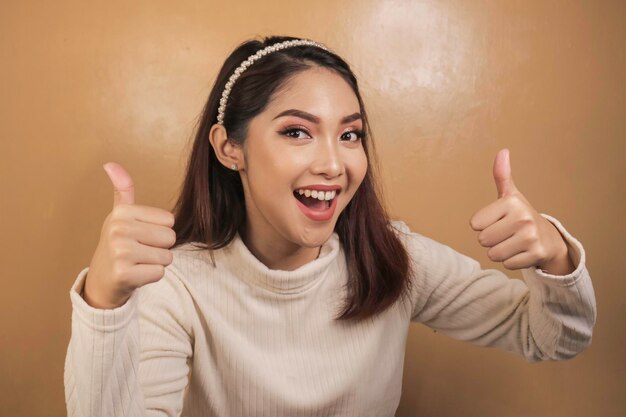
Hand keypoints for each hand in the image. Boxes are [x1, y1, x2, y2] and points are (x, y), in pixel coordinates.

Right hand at [83, 163, 176, 308]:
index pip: (169, 221)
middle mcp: (119, 229)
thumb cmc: (118, 245)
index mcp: (122, 213)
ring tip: (137, 262)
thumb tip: (110, 163)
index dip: (160, 232)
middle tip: (140, 252)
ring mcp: (120, 252)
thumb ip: (123, 190)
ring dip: (156, 263)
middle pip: (170, 238)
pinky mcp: (124, 274)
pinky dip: (151, 276)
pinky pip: (159, 272)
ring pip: (167, 257)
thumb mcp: (119, 215)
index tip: (140, 237)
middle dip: (160, 248)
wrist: (101, 280)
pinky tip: (135, 275)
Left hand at [469, 149, 571, 271]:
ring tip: (512, 242)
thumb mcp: (510, 195)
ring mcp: (531, 237)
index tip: (497, 220)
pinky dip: (511, 261)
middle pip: (483, 240)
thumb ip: (501, 175)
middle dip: (491, 239)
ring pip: (493, 254)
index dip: (483, 224)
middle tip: (506, 233)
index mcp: (511, 202)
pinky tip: (521, 251)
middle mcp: (522, 218)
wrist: (549, 238)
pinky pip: (507, 264)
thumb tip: (502, 151)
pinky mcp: (536, 254)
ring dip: (499, 251)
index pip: (475, 224)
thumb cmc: (521, 215)